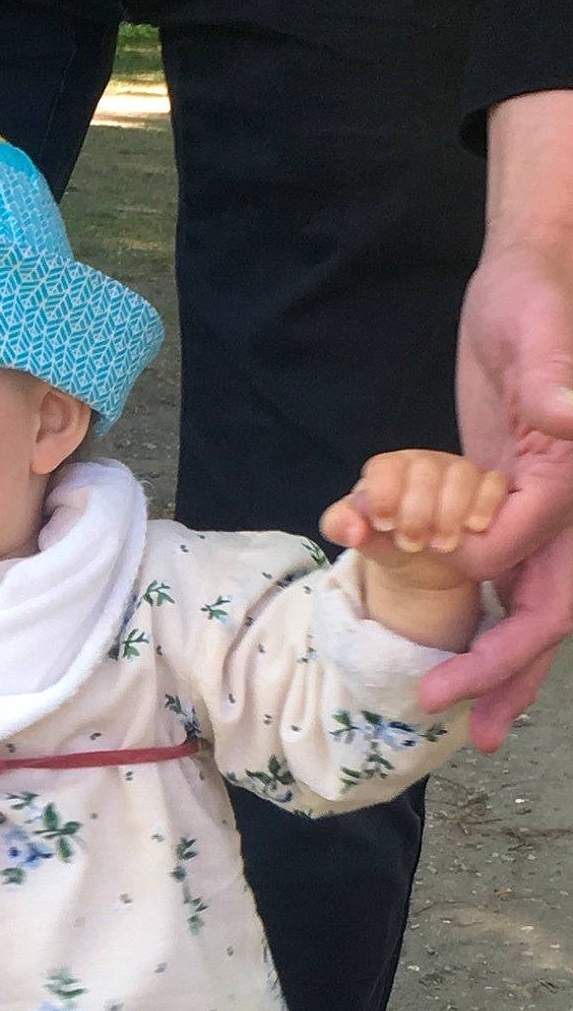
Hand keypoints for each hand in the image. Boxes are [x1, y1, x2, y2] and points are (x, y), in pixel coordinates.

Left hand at [320, 447, 507, 583]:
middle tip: (412, 544)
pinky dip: (486, 504)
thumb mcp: (358, 534)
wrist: (420, 558)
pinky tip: (475, 528)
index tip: (384, 526)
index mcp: (388, 469)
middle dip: (418, 512)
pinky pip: (495, 483)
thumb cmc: (386, 536)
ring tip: (442, 545)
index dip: (384, 495)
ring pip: (462, 474)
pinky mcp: (488, 486)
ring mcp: (459, 472)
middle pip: (425, 471)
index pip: (385, 467)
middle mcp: (425, 464)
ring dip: (451, 512)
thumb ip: (341, 526)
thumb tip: (353, 529)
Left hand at [422, 236, 572, 746]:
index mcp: (572, 478)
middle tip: (473, 729)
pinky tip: (450, 656)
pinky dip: (473, 614)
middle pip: (549, 609)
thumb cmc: (536, 301)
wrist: (529, 282)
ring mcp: (540, 513)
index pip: (538, 558)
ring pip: (527, 606)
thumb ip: (556, 377)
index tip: (456, 614)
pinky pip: (494, 573)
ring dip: (499, 666)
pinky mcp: (509, 506)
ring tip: (469, 722)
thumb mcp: (540, 331)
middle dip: (511, 672)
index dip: (499, 595)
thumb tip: (571, 419)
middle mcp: (566, 508)